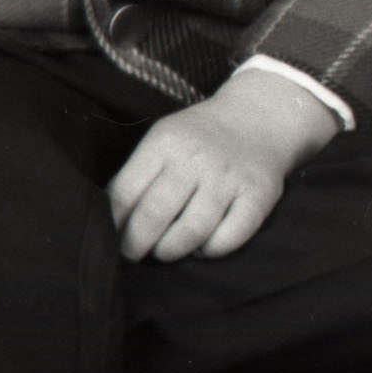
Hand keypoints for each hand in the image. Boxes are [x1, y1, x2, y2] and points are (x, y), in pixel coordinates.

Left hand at [110, 71, 344, 263]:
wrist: (260, 117)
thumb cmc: (200, 137)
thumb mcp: (164, 138)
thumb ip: (138, 173)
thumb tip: (111, 220)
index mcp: (165, 142)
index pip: (125, 193)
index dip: (113, 224)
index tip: (111, 240)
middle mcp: (197, 158)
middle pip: (154, 215)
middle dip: (136, 245)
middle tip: (134, 255)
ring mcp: (229, 177)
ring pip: (191, 231)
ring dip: (171, 250)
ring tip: (166, 251)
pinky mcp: (259, 195)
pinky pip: (229, 238)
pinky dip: (211, 251)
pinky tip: (203, 246)